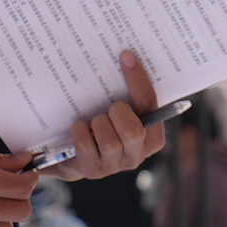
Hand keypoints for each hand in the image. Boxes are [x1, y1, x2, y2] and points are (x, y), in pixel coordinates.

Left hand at [56, 48, 164, 182]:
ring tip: (93, 123)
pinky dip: (80, 132)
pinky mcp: (93, 170)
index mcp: (153, 138)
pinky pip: (86, 144)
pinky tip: (80, 131)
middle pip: (133, 130)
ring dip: (97, 124)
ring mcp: (115, 166)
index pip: (150, 106)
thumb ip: (131, 97)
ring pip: (109, 140)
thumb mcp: (121, 113)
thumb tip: (126, 57)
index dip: (138, 80)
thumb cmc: (103, 126)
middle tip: (110, 109)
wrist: (74, 154)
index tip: (126, 57)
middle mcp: (138, 155)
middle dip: (118, 113)